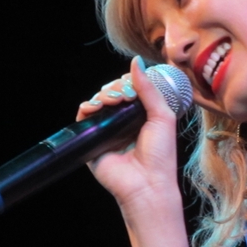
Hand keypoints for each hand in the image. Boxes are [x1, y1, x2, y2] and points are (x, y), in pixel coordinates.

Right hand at [76, 56, 181, 212]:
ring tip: (113, 101)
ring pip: (99, 102)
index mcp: (142, 115)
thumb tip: (136, 62)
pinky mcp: (93, 141)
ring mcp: (108, 131)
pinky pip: (84, 118)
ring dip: (104, 95)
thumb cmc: (160, 155)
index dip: (130, 82)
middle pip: (114, 93)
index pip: (131, 89)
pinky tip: (95, 106)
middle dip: (117, 88)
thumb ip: (149, 89)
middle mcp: (124, 122)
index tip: (134, 87)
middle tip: (124, 96)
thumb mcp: (162, 115)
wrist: (147, 184)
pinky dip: (87, 107)